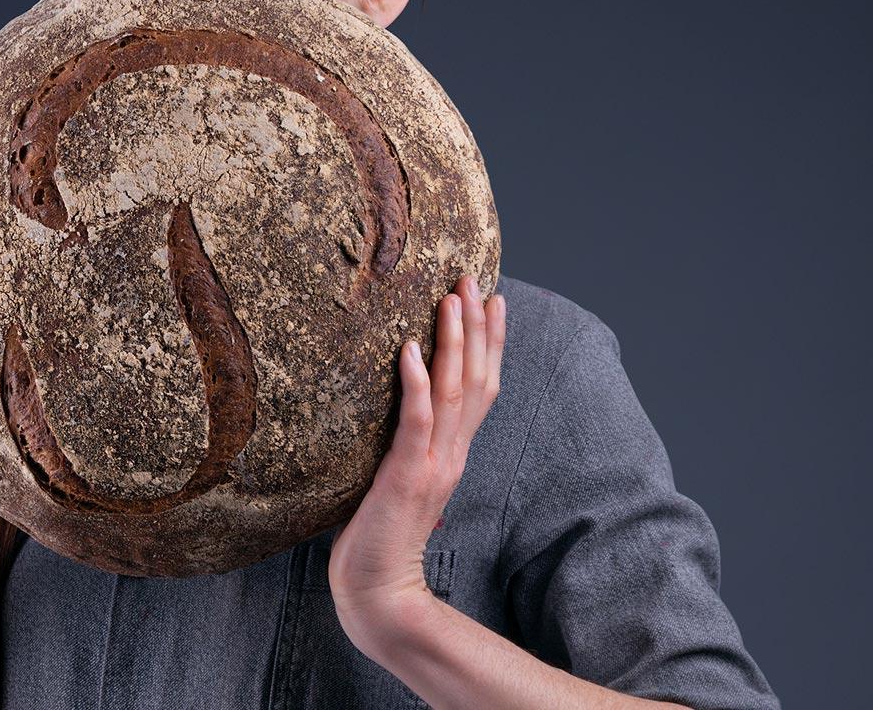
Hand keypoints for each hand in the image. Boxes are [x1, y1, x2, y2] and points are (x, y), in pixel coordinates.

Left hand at [328, 274, 505, 647]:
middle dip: (478, 327)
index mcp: (454, 453)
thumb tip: (407, 423)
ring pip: (452, 392)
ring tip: (451, 299)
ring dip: (453, 342)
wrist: (377, 591)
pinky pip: (415, 422)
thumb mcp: (403, 483)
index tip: (495, 301)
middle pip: (476, 380)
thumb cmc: (379, 538)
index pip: (481, 388)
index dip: (490, 343)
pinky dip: (416, 384)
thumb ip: (413, 453)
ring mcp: (433, 464)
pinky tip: (411, 350)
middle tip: (477, 280)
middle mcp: (452, 454)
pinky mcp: (406, 476)